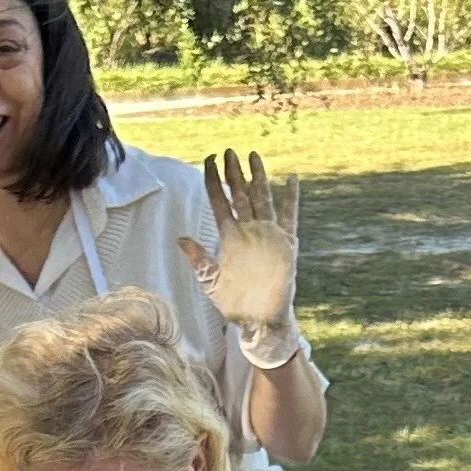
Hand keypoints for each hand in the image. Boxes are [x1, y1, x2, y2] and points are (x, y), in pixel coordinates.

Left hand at [177, 149, 302, 370]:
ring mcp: (267, 235)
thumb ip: (199, 260)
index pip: (219, 201)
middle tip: (229, 151)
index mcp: (228, 236)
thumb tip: (180, 239)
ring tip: (254, 156)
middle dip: (234, 173)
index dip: (213, 181)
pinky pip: (289, 217)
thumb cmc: (234, 302)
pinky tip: (290, 179)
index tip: (209, 160)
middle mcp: (247, 230)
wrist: (260, 320)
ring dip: (258, 178)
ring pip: (262, 199)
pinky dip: (291, 198)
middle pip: (240, 194)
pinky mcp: (286, 244)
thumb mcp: (211, 281)